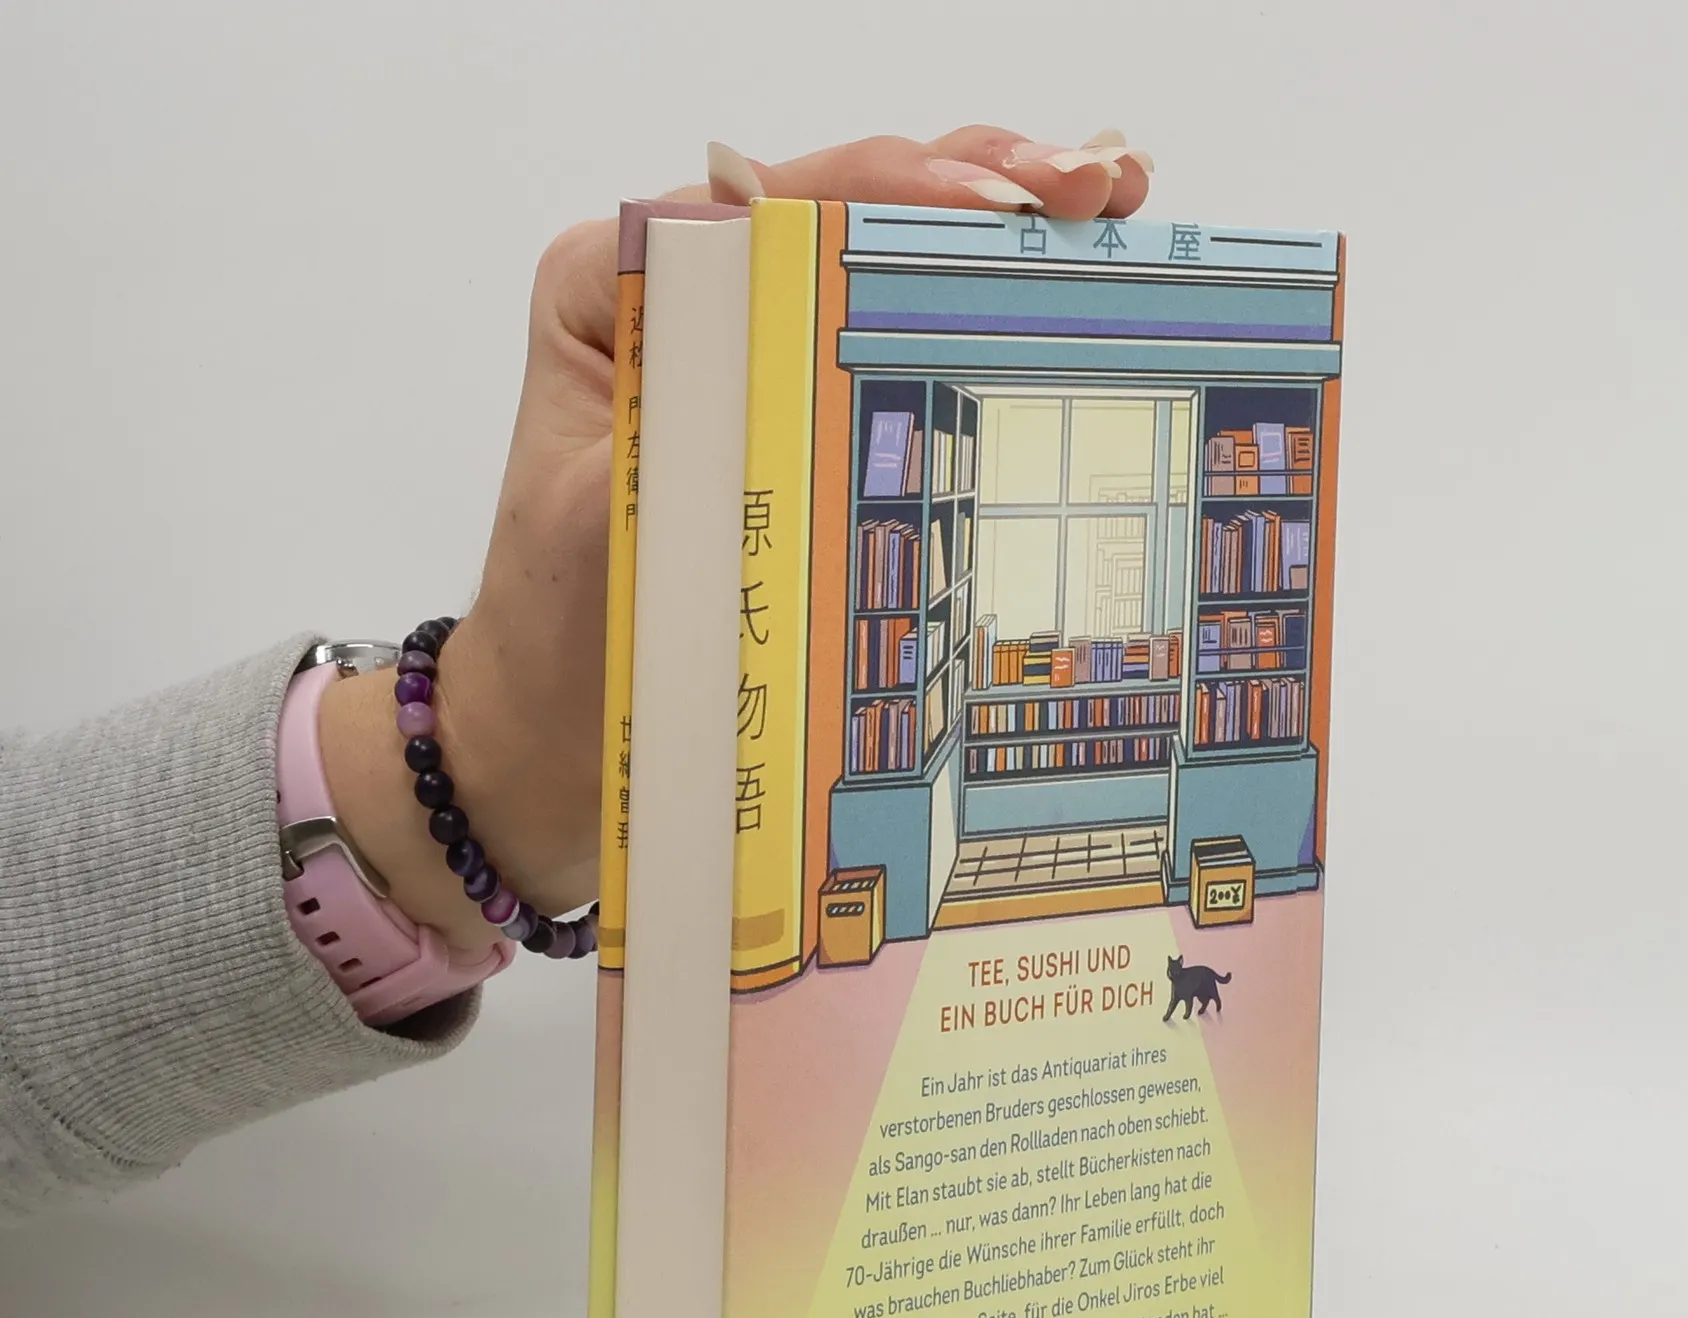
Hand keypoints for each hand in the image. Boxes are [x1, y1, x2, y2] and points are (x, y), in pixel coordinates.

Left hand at [319, 127, 1154, 955]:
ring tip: (1110, 204)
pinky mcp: (806, 431)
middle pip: (853, 213)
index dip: (899, 189)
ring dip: (1007, 238)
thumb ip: (677, 419)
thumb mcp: (606, 523)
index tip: (996, 204)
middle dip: (983, 190)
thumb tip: (783, 325)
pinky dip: (993, 322)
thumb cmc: (560, 641)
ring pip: (893, 268)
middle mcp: (693, 306)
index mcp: (621, 289)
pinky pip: (905, 354)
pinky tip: (1071, 285)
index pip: (778, 203)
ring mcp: (760, 366)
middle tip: (1095, 186)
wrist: (557, 742)